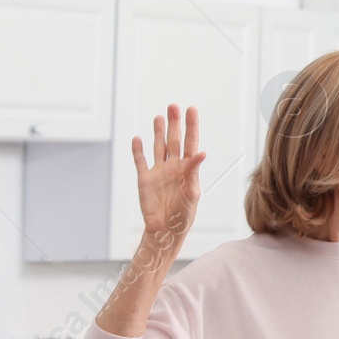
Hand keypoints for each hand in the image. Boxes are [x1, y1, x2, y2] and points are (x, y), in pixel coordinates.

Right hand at [134, 104, 204, 251]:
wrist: (164, 231)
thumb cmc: (183, 216)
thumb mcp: (192, 193)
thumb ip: (193, 171)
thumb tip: (201, 152)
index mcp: (188, 170)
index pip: (190, 143)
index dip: (191, 126)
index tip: (191, 110)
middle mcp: (173, 168)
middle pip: (174, 141)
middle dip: (174, 124)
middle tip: (173, 106)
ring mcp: (158, 172)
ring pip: (158, 147)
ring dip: (158, 132)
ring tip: (159, 117)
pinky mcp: (144, 180)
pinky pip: (140, 161)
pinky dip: (138, 150)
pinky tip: (137, 138)